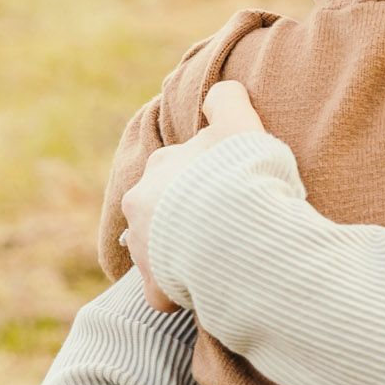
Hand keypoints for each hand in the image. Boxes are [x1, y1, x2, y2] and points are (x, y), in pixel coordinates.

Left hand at [122, 81, 266, 311]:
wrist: (238, 227)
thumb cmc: (242, 174)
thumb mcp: (241, 124)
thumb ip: (228, 101)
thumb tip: (223, 90)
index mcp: (160, 165)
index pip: (175, 172)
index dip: (202, 182)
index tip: (227, 192)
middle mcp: (141, 203)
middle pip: (160, 212)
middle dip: (184, 220)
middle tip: (227, 227)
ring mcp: (145, 247)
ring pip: (159, 251)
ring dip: (182, 256)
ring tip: (220, 259)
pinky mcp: (155, 286)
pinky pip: (163, 292)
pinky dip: (180, 294)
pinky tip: (208, 290)